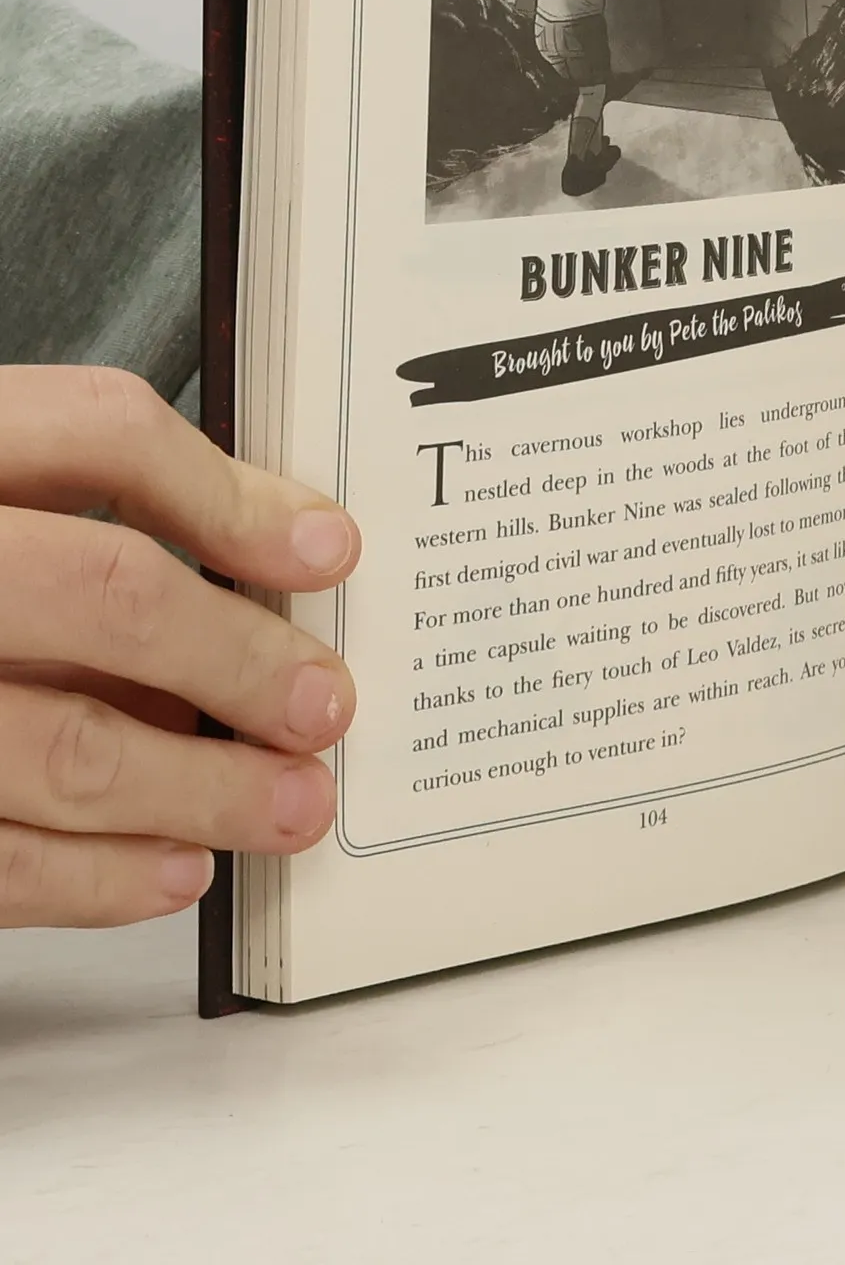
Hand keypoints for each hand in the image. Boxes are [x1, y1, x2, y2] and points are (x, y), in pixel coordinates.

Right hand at [0, 367, 359, 927]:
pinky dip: (95, 874)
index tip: (325, 552)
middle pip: (104, 590)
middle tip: (322, 702)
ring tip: (286, 805)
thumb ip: (93, 502)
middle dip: (238, 657)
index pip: (99, 431)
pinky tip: (173, 867)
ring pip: (59, 744)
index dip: (229, 493)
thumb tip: (277, 554)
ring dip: (198, 789)